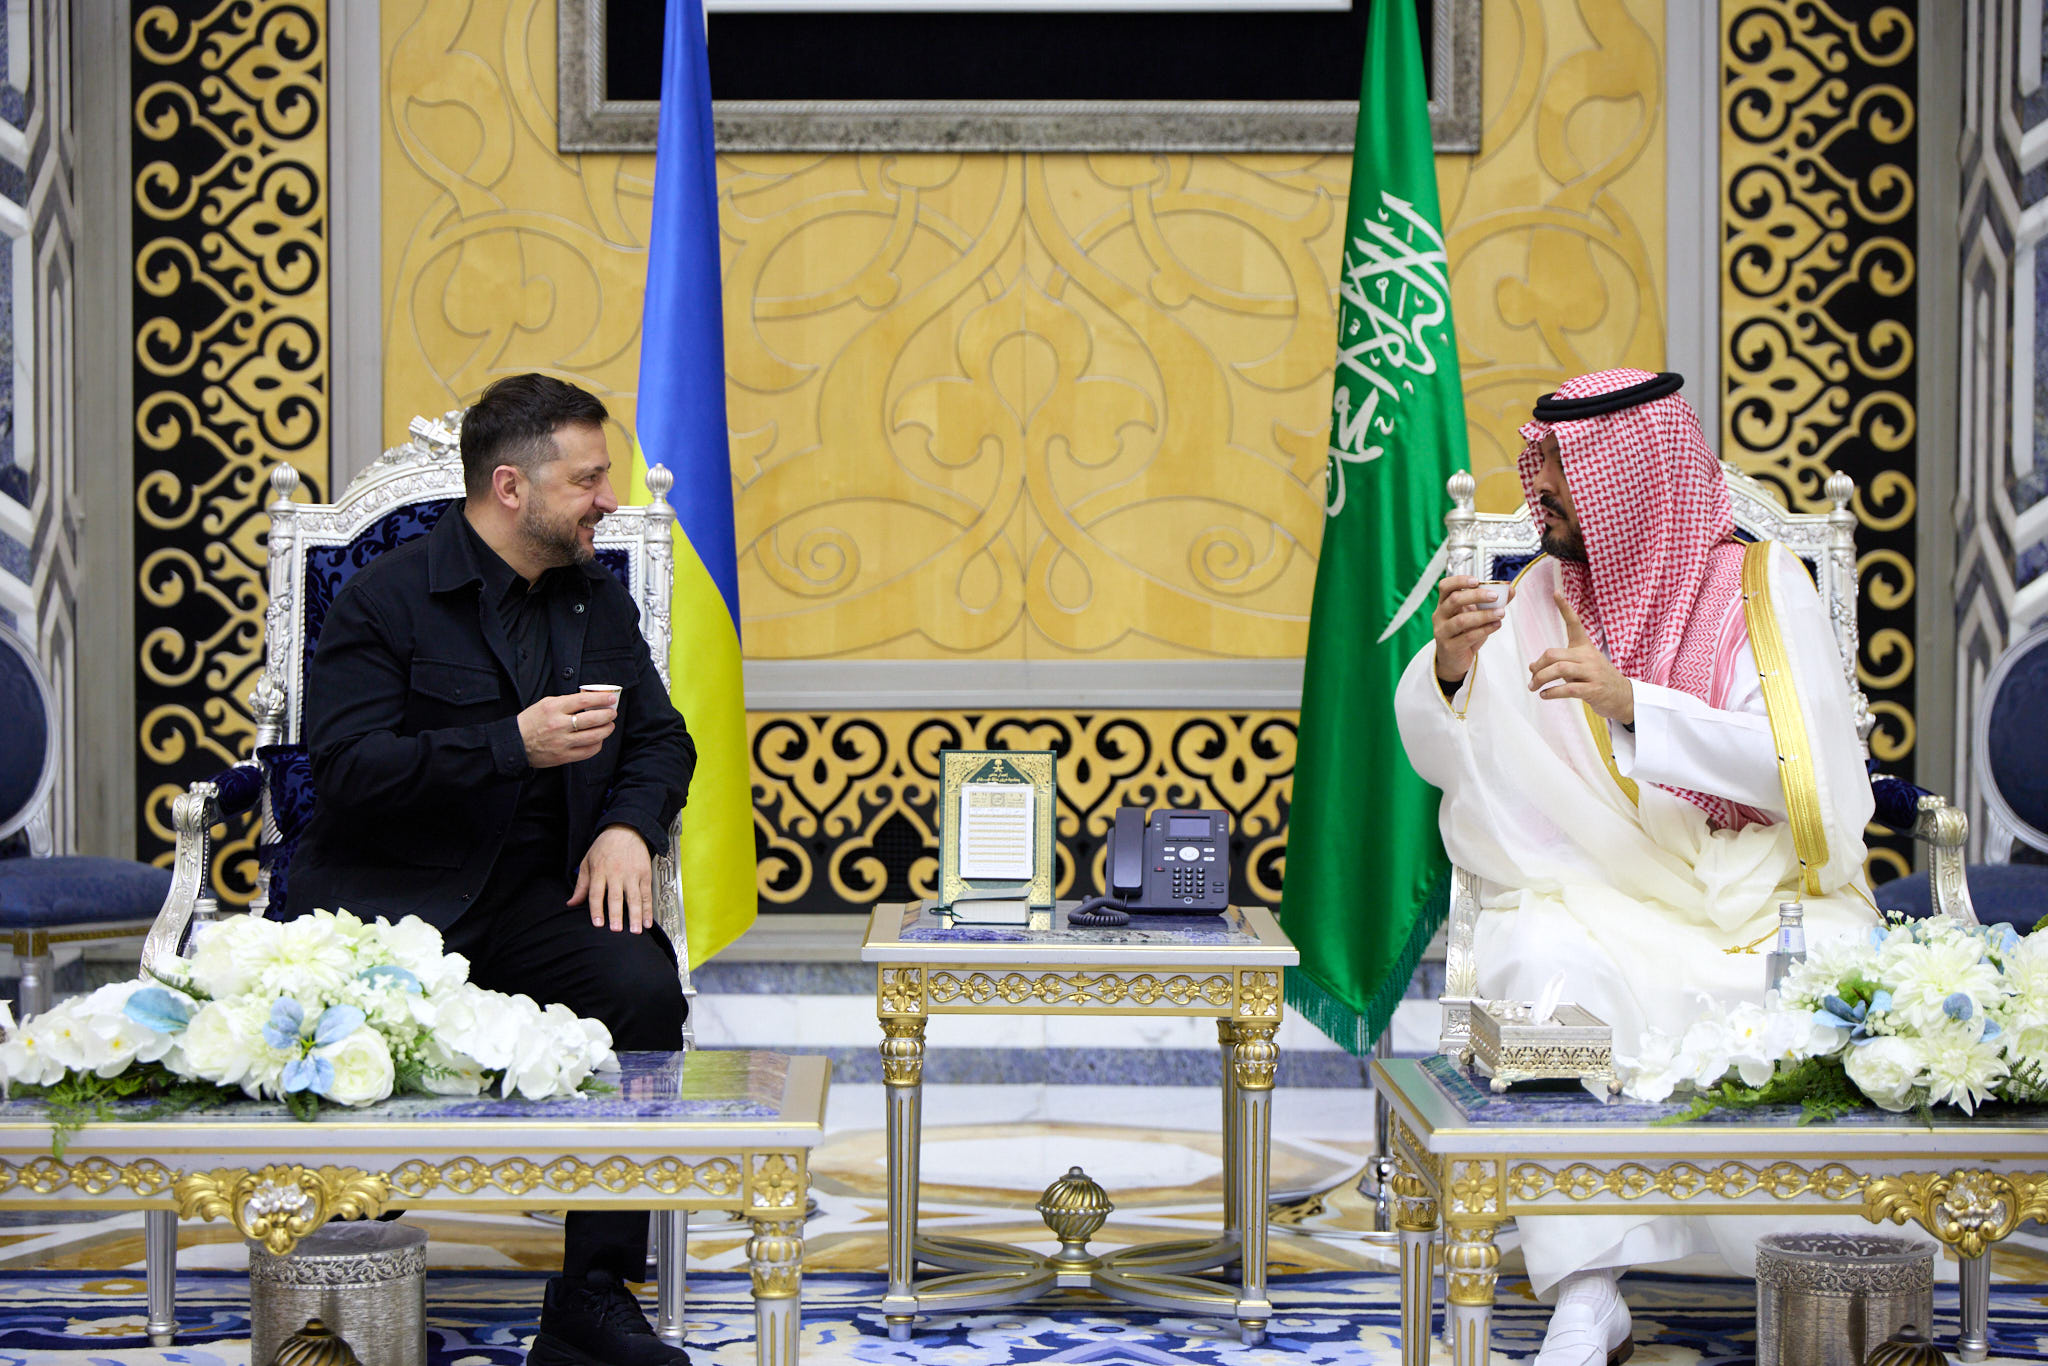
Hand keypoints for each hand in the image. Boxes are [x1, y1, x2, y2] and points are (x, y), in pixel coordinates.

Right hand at [516, 692, 616, 767]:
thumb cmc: (530, 722)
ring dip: (606, 730)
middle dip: (608, 715)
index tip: (611, 698)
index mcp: (553, 708)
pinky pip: (588, 751)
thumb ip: (566, 702)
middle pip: (592, 719)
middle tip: (612, 713)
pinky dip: (597, 745)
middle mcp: (559, 725)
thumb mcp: (544, 704)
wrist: (515, 743)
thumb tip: (589, 700)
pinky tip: (598, 740)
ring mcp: (562, 742)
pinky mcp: (563, 756)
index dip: (601, 699)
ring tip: (609, 726)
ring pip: (594, 736)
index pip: (583, 700)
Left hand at [569, 824, 653, 933]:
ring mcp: (632, 874)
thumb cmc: (605, 846)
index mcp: (600, 871)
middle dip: (616, 915)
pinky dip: (648, 909)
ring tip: (635, 930)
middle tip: (616, 930)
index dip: (597, 909)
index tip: (598, 924)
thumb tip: (571, 903)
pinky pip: (646, 894)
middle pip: (616, 897)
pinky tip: (647, 921)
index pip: (597, 893)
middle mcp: (616, 873)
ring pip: (634, 898)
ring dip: (635, 915)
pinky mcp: (645, 874)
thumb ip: (581, 885)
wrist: (627, 829)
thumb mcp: (587, 861)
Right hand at [1430, 575, 1511, 682]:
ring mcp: (1442, 632)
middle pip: (1454, 600)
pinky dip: (1485, 629)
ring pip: (1461, 620)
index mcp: (1444, 604)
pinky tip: (1497, 625)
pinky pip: (1467, 637)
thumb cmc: (1465, 633)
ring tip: (1501, 613)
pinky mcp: (1449, 647)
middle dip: (1476, 596)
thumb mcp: (1477, 615)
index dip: (1459, 580)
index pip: (1445, 586)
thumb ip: (1492, 602)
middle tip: (1495, 596)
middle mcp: (1440, 616)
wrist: (1455, 659)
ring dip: (1483, 615)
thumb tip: (1510, 589)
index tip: (1476, 581)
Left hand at [1528, 591, 1633, 723]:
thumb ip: (1559, 663)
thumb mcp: (1581, 666)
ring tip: (1534, 687)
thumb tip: (1533, 667)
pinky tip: (1545, 695)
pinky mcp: (1594, 689)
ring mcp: (1592, 672)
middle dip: (1538, 666)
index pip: (1574, 623)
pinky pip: (1568, 688)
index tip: (1556, 592)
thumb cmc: (1597, 679)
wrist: (1623, 696)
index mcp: (1585, 647)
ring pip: (1560, 669)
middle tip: (1531, 678)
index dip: (1565, 608)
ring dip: (1541, 679)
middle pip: (1554, 654)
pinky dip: (1552, 692)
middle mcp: (1588, 656)